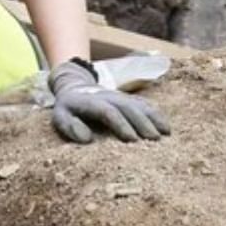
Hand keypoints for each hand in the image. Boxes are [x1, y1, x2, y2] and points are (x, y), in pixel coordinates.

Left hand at [49, 59, 171, 143]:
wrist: (74, 86)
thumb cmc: (67, 107)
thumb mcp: (59, 116)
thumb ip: (69, 126)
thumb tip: (86, 139)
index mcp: (91, 102)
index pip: (109, 112)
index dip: (121, 124)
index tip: (132, 140)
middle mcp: (109, 97)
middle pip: (128, 108)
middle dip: (142, 123)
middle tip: (154, 139)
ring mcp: (120, 96)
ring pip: (139, 105)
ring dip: (153, 118)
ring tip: (165, 133)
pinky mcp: (127, 98)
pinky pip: (144, 104)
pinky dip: (156, 114)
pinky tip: (166, 126)